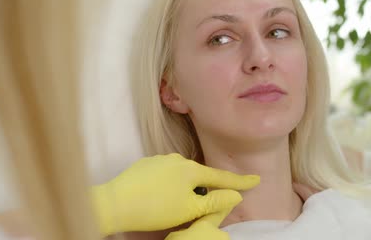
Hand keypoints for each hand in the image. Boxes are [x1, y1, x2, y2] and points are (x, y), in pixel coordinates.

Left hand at [91, 153, 259, 235]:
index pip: (222, 177)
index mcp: (191, 170)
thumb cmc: (154, 208)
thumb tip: (235, 195)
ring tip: (178, 206)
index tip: (255, 180)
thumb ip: (214, 200)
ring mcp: (159, 160)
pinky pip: (166, 175)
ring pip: (182, 175)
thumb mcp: (189, 209)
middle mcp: (177, 159)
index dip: (240, 182)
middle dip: (208, 188)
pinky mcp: (145, 165)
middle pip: (201, 176)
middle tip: (210, 203)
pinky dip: (170, 186)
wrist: (115, 203)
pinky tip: (162, 198)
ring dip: (187, 188)